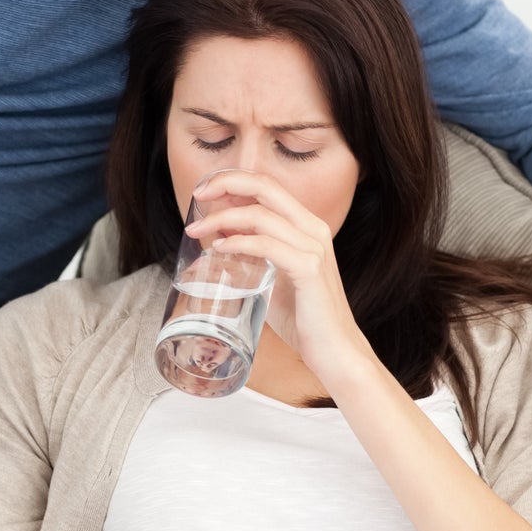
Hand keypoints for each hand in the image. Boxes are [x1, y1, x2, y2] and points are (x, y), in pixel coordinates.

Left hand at [189, 170, 369, 384]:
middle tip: (197, 197)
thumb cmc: (304, 318)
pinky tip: (220, 248)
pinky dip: (239, 243)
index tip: (205, 193)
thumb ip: (253, 258)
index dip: (234, 181)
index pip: (268, 186)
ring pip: (260, 215)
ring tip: (197, 230)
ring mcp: (313, 247)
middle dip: (226, 184)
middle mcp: (314, 229)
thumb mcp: (274, 279)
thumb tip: (219, 245)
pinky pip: (267, 245)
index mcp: (307, 226)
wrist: (334, 349)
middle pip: (265, 187)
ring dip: (222, 218)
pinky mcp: (309, 268)